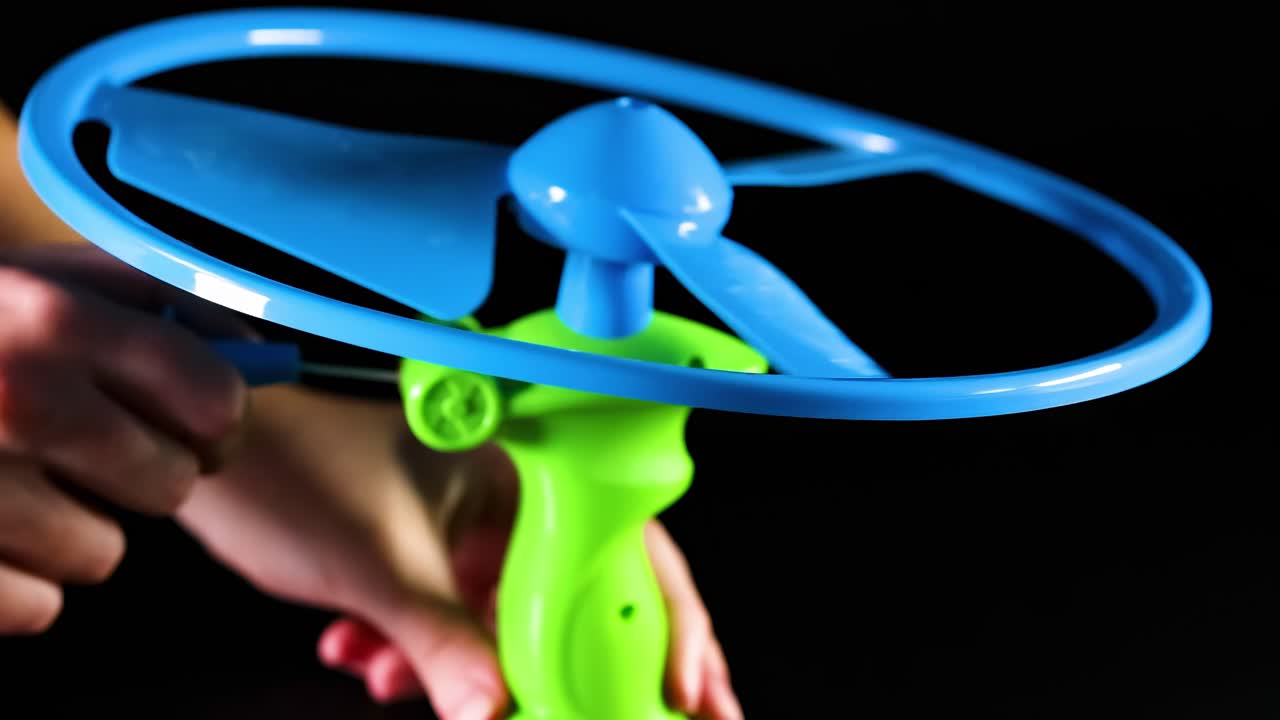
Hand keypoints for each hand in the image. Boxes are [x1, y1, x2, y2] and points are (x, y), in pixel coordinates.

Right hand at [0, 244, 249, 633]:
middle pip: (171, 484)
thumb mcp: (26, 281)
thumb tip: (256, 349)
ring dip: (69, 528)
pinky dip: (14, 583)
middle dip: (138, 473)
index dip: (213, 419)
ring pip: (105, 554)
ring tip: (3, 481)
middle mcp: (21, 398)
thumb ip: (139, 299)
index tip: (195, 422)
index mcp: (54, 319)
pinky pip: (40, 607)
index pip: (214, 397)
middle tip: (79, 449)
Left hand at [177, 386, 743, 719]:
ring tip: (408, 682)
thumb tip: (499, 712)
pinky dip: (422, 651)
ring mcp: (469, 520)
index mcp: (525, 461)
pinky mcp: (429, 544)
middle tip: (595, 716)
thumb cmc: (287, 459)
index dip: (666, 623)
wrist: (201, 440)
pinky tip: (369, 656)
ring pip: (509, 614)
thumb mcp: (376, 566)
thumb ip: (445, 646)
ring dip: (468, 666)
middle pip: (578, 589)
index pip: (627, 544)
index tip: (686, 690)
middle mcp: (510, 487)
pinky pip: (456, 615)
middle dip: (568, 664)